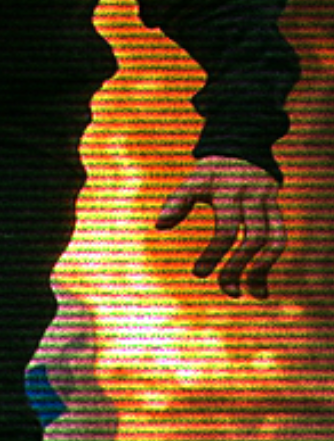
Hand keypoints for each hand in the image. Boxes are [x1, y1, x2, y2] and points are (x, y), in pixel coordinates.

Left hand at [155, 156, 284, 299]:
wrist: (243, 146)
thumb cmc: (211, 171)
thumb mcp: (193, 180)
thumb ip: (177, 201)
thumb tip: (159, 226)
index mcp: (228, 190)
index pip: (225, 228)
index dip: (214, 253)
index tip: (198, 274)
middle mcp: (252, 197)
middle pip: (253, 239)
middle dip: (238, 267)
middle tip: (226, 289)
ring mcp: (268, 203)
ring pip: (273, 242)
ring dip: (262, 270)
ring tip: (252, 294)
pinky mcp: (277, 209)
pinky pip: (280, 238)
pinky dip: (271, 262)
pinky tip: (260, 283)